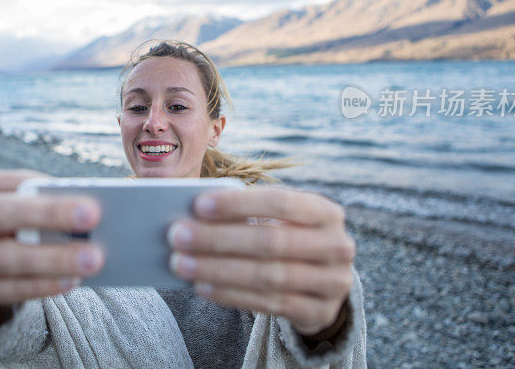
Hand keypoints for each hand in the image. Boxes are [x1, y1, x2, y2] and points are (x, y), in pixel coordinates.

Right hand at [0, 170, 103, 311]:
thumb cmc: (6, 230)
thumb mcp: (17, 212)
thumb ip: (41, 206)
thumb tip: (85, 212)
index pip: (7, 183)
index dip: (45, 190)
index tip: (89, 203)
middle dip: (47, 216)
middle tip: (92, 222)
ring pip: (1, 258)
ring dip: (50, 260)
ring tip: (89, 260)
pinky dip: (37, 287)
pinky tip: (68, 282)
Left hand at [167, 185, 354, 335]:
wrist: (324, 283)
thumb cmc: (288, 238)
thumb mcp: (279, 221)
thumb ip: (248, 215)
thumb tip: (194, 216)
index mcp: (325, 211)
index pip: (280, 202)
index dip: (239, 204)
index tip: (198, 204)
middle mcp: (336, 245)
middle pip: (270, 241)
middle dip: (218, 238)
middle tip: (178, 235)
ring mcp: (333, 281)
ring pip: (267, 275)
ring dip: (218, 269)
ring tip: (181, 263)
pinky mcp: (319, 311)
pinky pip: (269, 304)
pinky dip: (231, 294)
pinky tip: (203, 287)